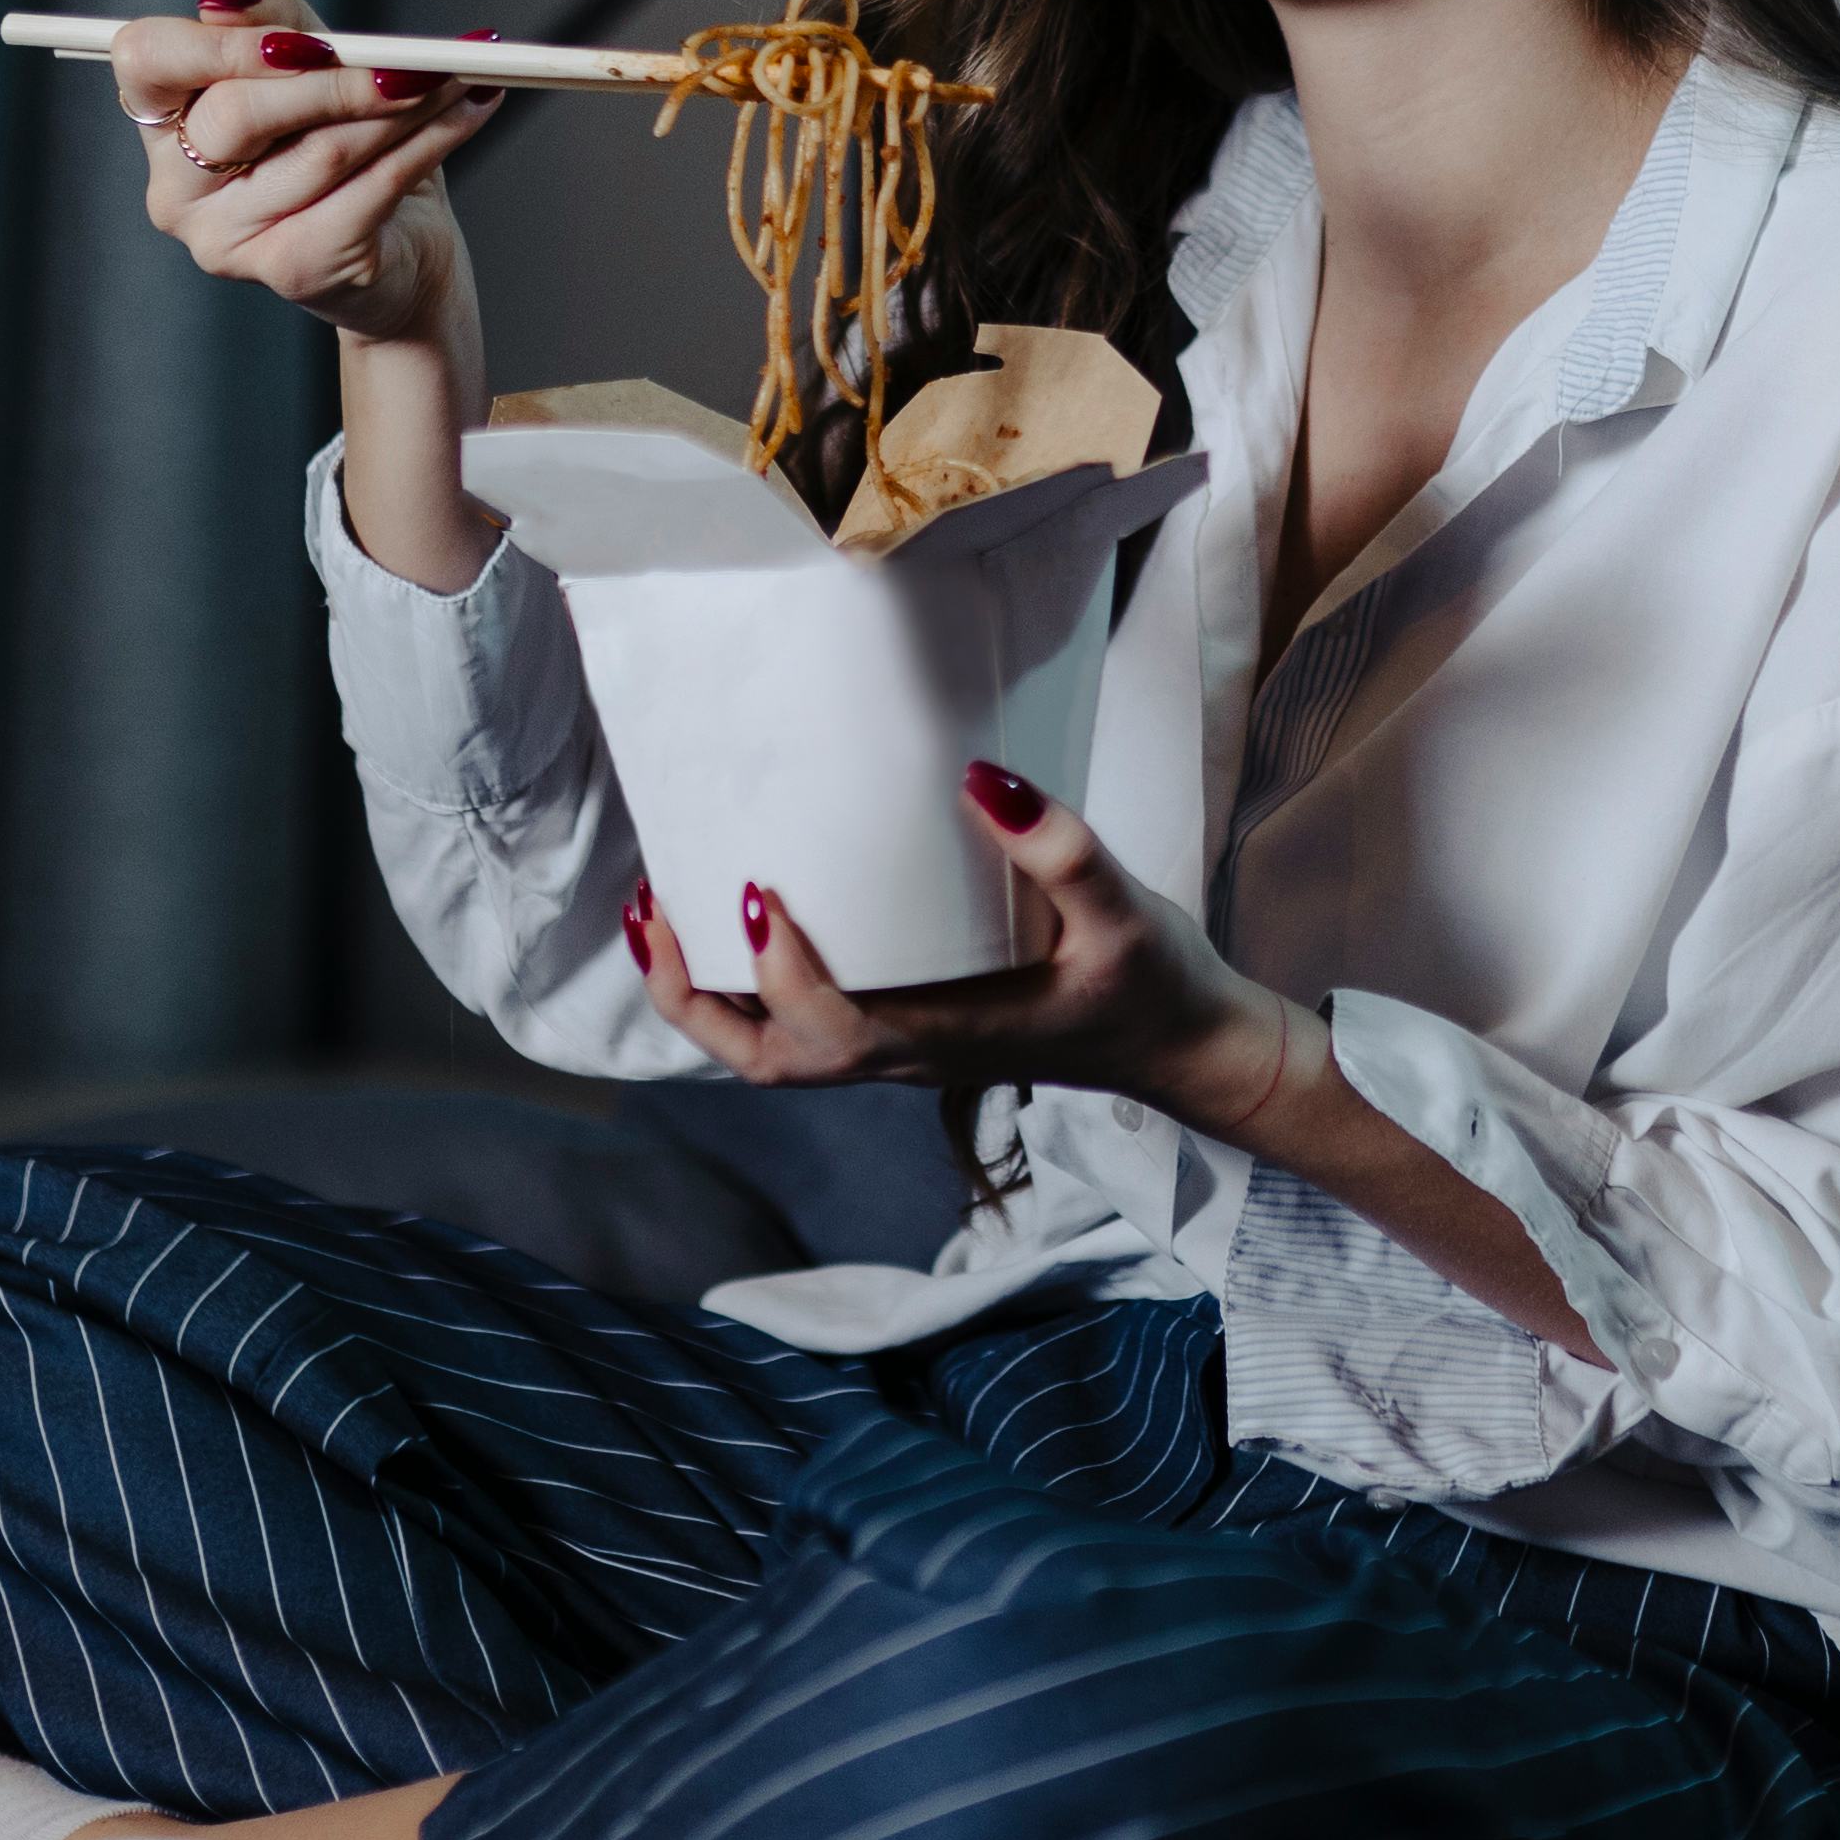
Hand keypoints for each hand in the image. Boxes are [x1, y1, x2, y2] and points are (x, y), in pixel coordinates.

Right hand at [126, 0, 499, 347]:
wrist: (402, 254)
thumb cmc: (345, 145)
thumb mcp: (311, 65)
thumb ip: (275, 20)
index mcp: (161, 122)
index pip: (147, 59)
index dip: (219, 43)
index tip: (302, 37)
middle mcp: (175, 190)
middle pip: (237, 111)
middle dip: (336, 79)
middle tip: (411, 60)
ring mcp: (225, 240)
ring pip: (319, 150)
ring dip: (406, 104)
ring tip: (459, 76)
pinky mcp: (289, 269)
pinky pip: (368, 189)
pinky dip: (431, 141)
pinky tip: (469, 110)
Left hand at [626, 762, 1299, 1131]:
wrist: (1182, 1045)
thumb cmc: (1152, 984)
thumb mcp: (1126, 912)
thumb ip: (1062, 849)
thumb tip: (982, 779)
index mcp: (946, 1037)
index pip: (830, 1027)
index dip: (778, 970)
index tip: (759, 887)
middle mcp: (905, 1056)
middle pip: (767, 1060)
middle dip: (692, 994)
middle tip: (656, 904)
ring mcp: (900, 1052)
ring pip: (772, 1055)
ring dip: (704, 997)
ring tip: (665, 911)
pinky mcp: (906, 1030)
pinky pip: (800, 1028)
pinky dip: (746, 987)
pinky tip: (737, 918)